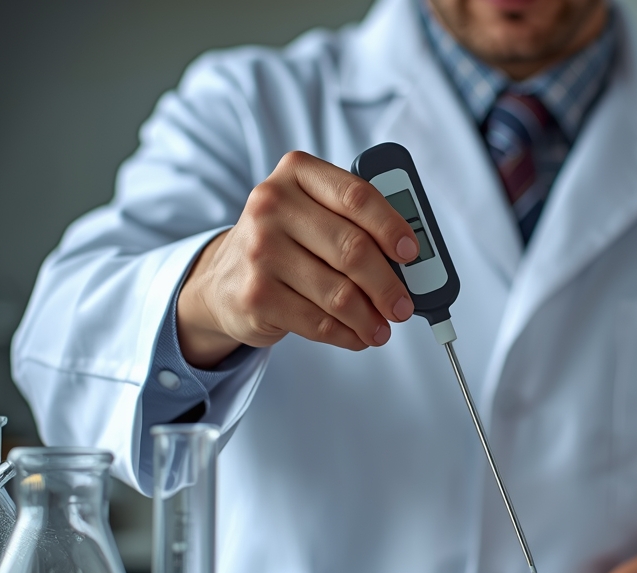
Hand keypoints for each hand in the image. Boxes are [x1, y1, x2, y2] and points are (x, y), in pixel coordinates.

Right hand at [176, 151, 419, 367]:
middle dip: (388, 285)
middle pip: (353, 249)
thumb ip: (356, 224)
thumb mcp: (313, 214)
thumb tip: (409, 265)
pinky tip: (358, 335)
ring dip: (371, 318)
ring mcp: (260, 252)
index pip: (357, 196)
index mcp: (296, 173)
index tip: (412, 253)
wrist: (224, 279)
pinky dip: (348, 334)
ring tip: (383, 327)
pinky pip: (319, 322)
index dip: (392, 227)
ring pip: (340, 293)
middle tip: (403, 305)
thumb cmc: (287, 242)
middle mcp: (272, 206)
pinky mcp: (256, 296)